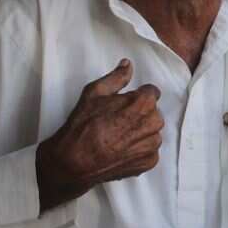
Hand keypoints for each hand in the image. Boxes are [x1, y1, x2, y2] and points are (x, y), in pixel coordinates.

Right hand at [36, 59, 163, 211]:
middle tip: (118, 119)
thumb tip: (127, 65)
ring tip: (118, 135)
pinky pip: (150, 149)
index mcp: (143, 104)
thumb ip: (116, 77)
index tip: (124, 103)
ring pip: (152, 130)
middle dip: (139, 113)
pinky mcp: (149, 161)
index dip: (136, 96)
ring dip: (140, 130)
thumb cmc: (82, 127)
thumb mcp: (94, 93)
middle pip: (153, 112)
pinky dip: (139, 148)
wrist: (74, 162)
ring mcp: (152, 145)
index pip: (151, 92)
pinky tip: (121, 147)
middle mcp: (153, 124)